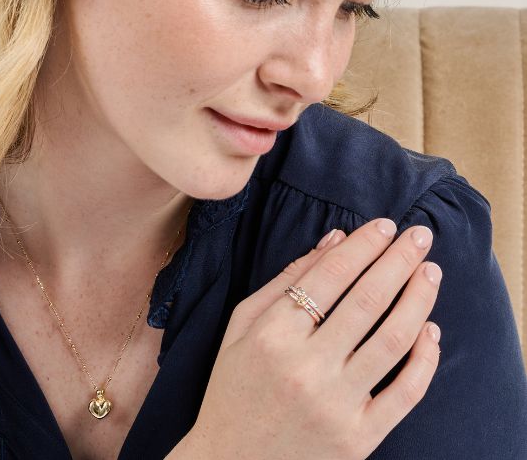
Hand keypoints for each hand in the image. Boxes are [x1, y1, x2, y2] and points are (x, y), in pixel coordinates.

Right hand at [176, 219, 441, 459]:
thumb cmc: (233, 385)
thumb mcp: (242, 324)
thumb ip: (286, 279)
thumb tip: (334, 240)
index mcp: (272, 334)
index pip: (330, 275)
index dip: (363, 245)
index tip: (386, 225)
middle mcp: (307, 366)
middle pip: (367, 300)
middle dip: (399, 259)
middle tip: (420, 235)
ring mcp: (336, 404)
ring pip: (393, 340)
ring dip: (419, 299)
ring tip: (430, 272)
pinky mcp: (358, 438)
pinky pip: (406, 393)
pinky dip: (425, 358)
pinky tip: (431, 330)